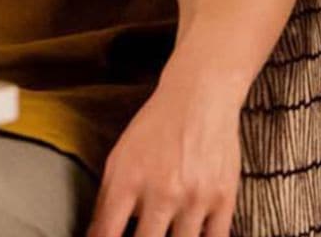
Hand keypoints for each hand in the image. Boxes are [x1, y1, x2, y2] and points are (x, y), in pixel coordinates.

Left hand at [88, 82, 239, 236]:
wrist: (199, 99)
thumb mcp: (120, 157)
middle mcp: (161, 192)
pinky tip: (192, 235)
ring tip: (166, 232)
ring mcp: (195, 198)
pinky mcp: (224, 200)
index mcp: (128, 180)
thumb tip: (96, 234)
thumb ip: (107, 198)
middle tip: (143, 235)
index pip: (108, 232)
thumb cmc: (155, 128)